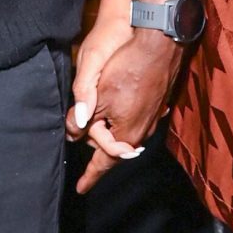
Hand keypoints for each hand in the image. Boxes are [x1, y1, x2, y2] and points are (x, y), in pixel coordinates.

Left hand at [67, 24, 181, 194]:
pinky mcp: (156, 102)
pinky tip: (115, 106)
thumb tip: (72, 131)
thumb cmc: (128, 68)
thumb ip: (82, 117)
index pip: (104, 163)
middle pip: (113, 146)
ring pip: (123, 131)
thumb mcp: (96, 94)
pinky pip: (133, 118)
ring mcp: (153, 117)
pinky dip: (119, 117)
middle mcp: (143, 131)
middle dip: (95, 141)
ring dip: (107, 128)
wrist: (160, 44)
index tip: (81, 188)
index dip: (90, 176)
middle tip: (79, 131)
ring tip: (95, 121)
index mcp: (128, 135)